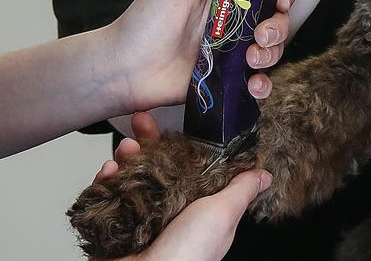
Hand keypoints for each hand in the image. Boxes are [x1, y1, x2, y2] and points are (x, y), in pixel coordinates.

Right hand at [94, 113, 271, 260]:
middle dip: (149, 143)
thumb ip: (241, 191)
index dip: (183, 144)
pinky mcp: (114, 226)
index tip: (175, 124)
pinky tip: (108, 170)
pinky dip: (105, 181)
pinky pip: (108, 197)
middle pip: (158, 168)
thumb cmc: (188, 254)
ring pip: (132, 178)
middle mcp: (170, 213)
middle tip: (141, 122)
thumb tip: (264, 175)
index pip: (191, 168)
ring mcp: (141, 219)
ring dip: (127, 158)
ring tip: (126, 147)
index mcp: (198, 210)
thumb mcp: (223, 214)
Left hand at [103, 0, 294, 111]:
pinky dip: (263, 84)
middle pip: (277, 18)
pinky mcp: (228, 78)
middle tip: (261, 35)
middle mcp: (234, 20)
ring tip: (251, 58)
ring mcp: (233, 51)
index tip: (282, 0)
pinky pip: (258, 81)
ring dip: (272, 54)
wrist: (121, 71)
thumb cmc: (143, 22)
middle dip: (279, 27)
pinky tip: (254, 84)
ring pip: (272, 49)